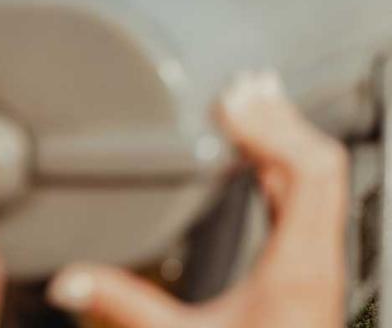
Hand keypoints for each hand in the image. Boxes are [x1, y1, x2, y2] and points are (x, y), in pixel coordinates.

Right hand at [47, 71, 348, 327]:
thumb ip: (125, 307)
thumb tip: (68, 282)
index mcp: (297, 269)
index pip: (307, 170)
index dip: (272, 128)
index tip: (230, 102)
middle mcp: (320, 261)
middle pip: (321, 163)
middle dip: (282, 120)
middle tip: (243, 86)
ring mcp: (323, 267)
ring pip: (322, 180)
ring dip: (288, 138)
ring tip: (255, 102)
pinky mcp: (314, 275)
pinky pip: (314, 202)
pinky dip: (289, 167)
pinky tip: (263, 153)